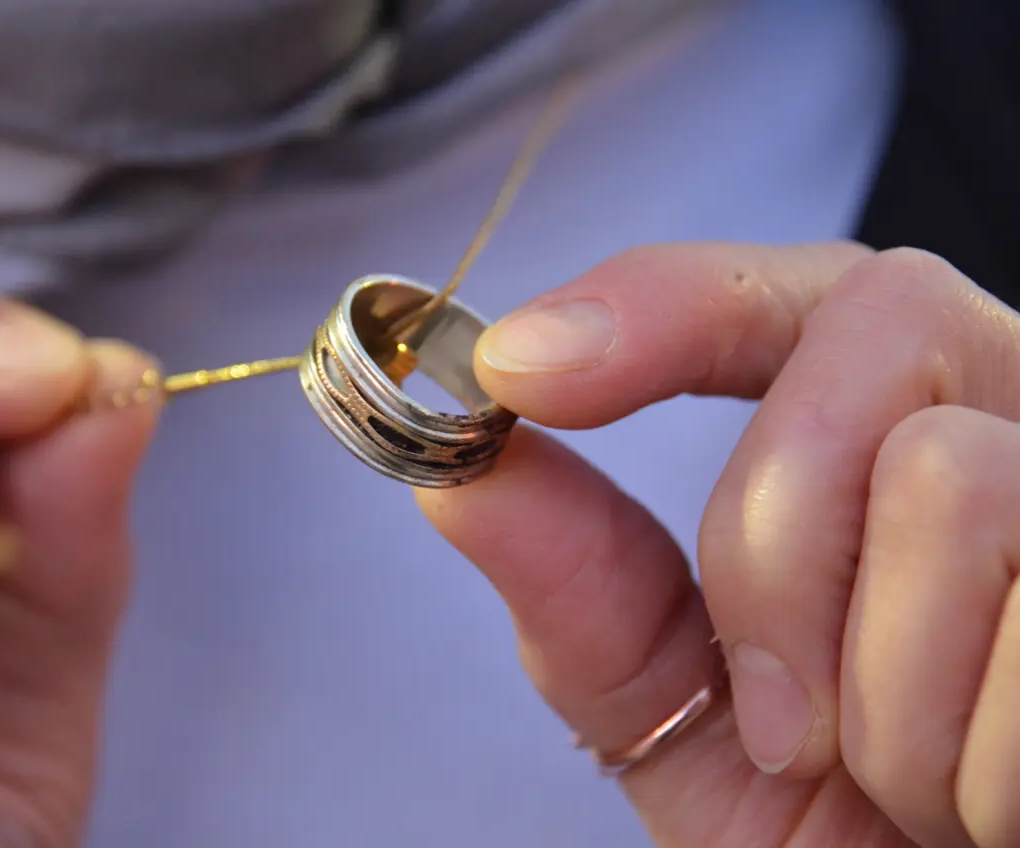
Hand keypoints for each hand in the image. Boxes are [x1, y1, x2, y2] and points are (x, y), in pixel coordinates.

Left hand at [418, 244, 1019, 847]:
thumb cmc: (831, 827)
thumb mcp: (683, 711)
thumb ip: (584, 588)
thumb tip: (459, 478)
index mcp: (883, 419)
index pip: (772, 290)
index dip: (646, 302)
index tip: (516, 367)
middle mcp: (1008, 414)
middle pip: (867, 339)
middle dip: (774, 556)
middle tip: (791, 730)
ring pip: (951, 476)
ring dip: (887, 700)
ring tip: (918, 784)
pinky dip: (978, 770)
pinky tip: (996, 807)